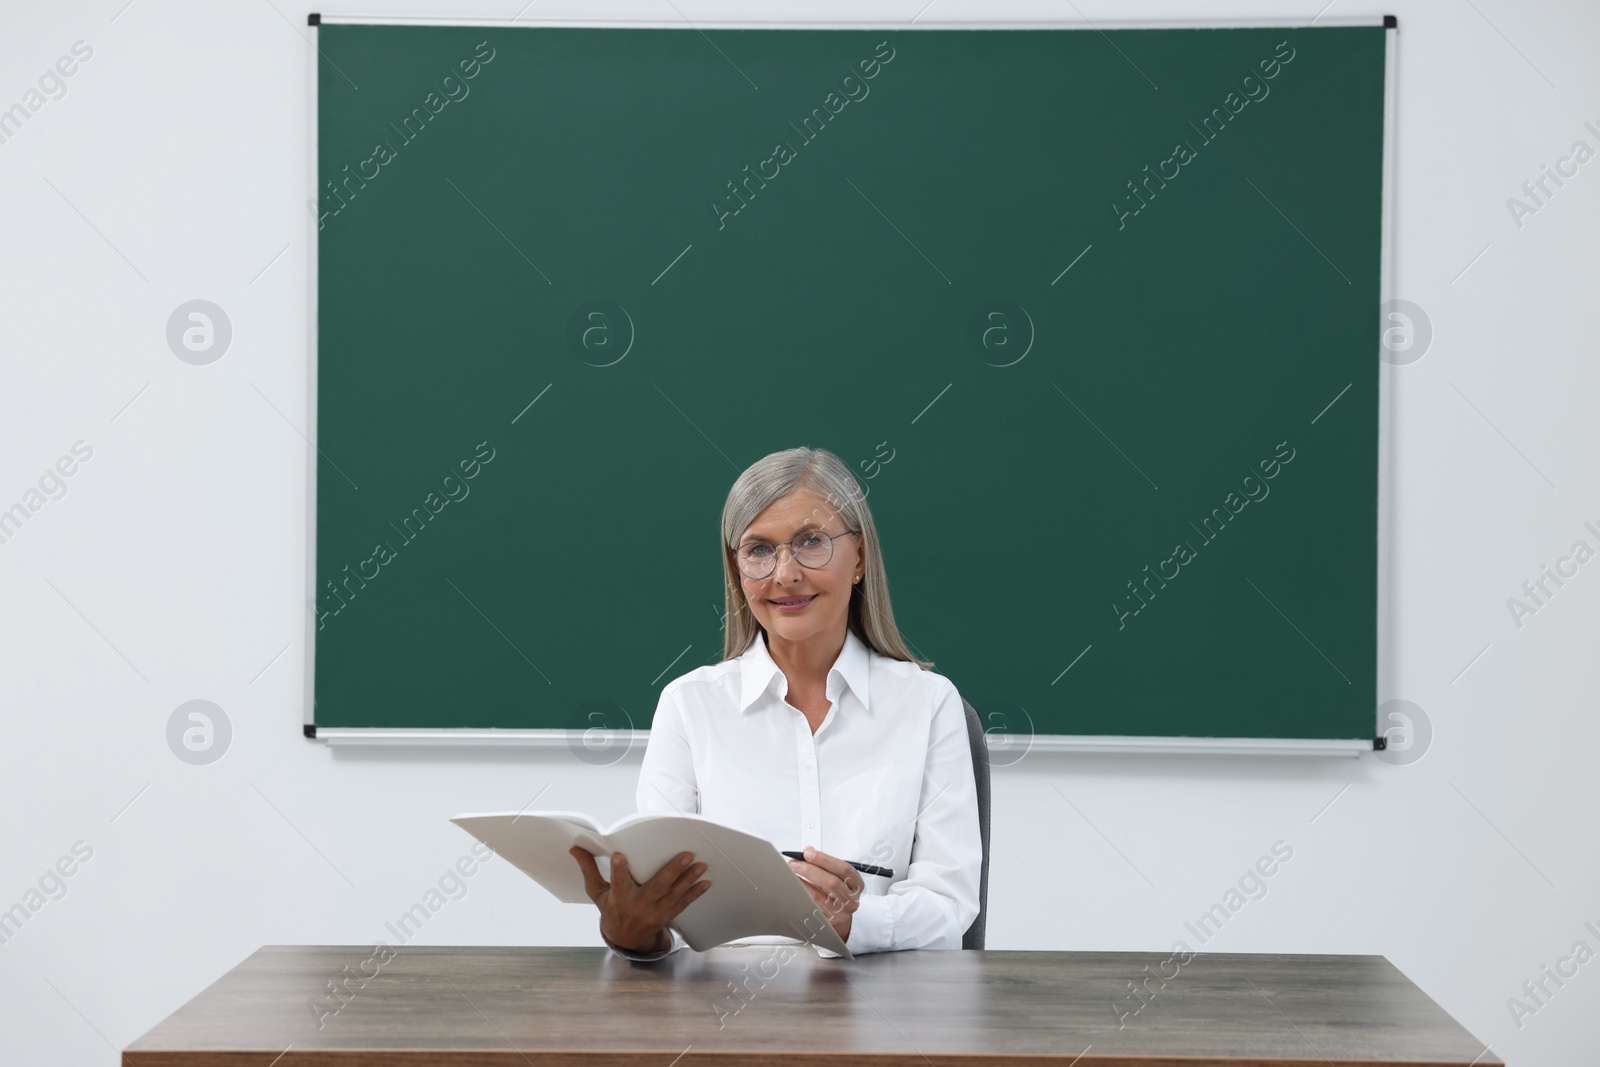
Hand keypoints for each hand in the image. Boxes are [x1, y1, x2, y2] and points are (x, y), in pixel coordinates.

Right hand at [570, 847, 710, 953]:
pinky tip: (706, 882)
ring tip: (701, 865)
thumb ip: (589, 869)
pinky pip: (683, 904)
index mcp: (619, 898)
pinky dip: (695, 893)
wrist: (625, 938)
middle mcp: (638, 906)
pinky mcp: (667, 915)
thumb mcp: (597, 892)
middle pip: (656, 887)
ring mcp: (655, 912)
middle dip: (672, 871)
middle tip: (686, 855)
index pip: (617, 883)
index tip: (619, 855)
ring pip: (674, 894)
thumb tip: (575, 848)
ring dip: (689, 880)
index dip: (618, 870)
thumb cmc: (610, 909)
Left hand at [786, 845, 860, 943]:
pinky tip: (793, 887)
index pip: (843, 869)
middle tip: (795, 863)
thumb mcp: (838, 876)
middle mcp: (851, 900)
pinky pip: (809, 907)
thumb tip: (808, 851)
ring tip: (791, 873)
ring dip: (801, 882)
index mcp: (857, 885)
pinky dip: (799, 895)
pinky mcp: (827, 922)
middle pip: (831, 882)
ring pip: (817, 896)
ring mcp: (840, 913)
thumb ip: (825, 863)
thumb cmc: (838, 894)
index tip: (808, 853)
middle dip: (810, 869)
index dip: (824, 859)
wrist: (841, 918)